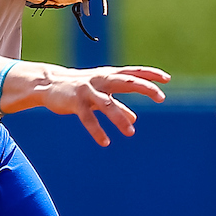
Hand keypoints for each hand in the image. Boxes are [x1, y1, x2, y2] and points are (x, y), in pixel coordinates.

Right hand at [41, 66, 169, 146]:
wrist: (49, 84)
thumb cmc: (79, 89)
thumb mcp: (101, 95)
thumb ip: (118, 105)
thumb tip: (134, 117)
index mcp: (109, 76)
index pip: (134, 73)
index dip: (150, 75)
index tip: (167, 79)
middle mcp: (101, 80)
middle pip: (127, 81)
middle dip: (145, 88)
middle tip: (161, 97)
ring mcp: (88, 91)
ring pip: (108, 104)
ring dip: (120, 118)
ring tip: (130, 133)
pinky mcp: (75, 103)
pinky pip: (88, 118)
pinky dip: (97, 131)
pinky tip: (105, 142)